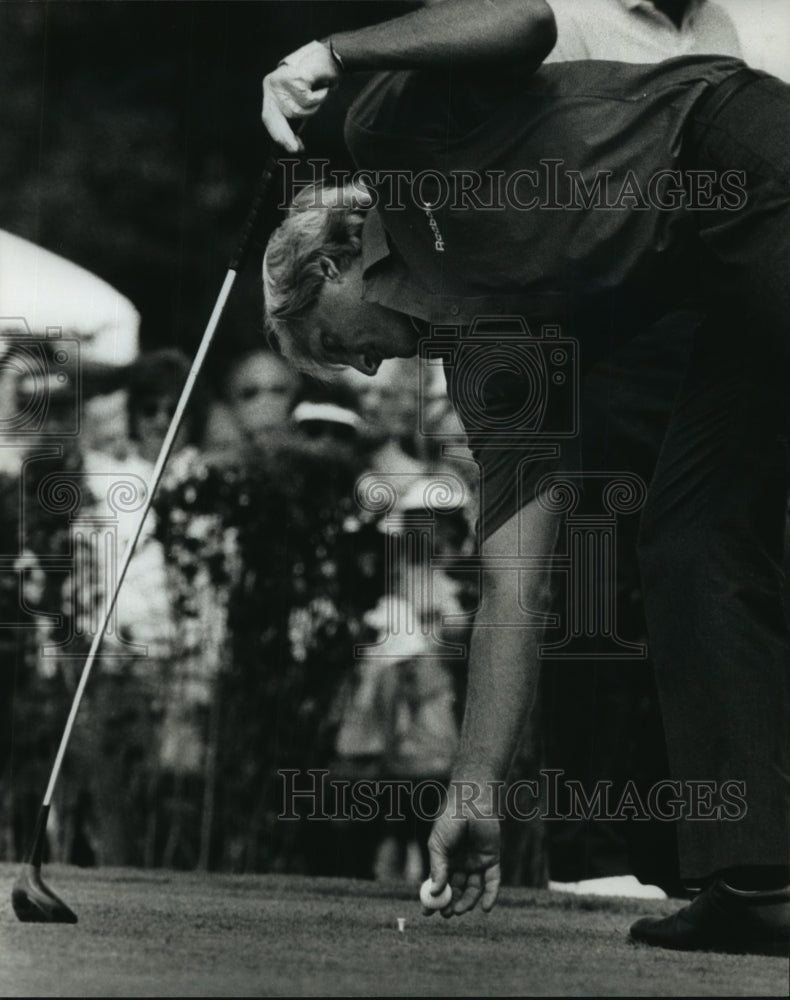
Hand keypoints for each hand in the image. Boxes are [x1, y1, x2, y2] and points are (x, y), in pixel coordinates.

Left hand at [262, 40, 339, 152]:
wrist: (329, 55)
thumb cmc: (317, 78)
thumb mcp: (300, 98)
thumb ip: (292, 113)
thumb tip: (291, 141)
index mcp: (271, 89)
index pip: (268, 117)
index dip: (278, 135)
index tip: (289, 149)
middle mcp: (272, 84)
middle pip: (277, 117)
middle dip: (287, 135)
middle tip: (296, 149)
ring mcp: (281, 80)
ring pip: (296, 110)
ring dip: (313, 106)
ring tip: (320, 93)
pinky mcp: (294, 77)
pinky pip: (308, 100)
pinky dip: (320, 97)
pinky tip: (322, 86)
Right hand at [424, 783, 501, 917]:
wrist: (469, 803)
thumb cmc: (449, 821)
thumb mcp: (437, 846)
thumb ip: (437, 869)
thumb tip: (433, 893)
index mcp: (446, 860)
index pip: (439, 884)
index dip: (433, 898)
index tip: (426, 912)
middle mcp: (461, 864)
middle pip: (457, 890)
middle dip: (451, 904)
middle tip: (446, 914)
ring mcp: (477, 863)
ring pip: (473, 889)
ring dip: (467, 902)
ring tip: (460, 910)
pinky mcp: (492, 860)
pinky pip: (492, 881)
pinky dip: (490, 896)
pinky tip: (485, 908)